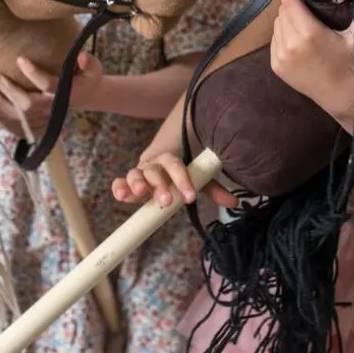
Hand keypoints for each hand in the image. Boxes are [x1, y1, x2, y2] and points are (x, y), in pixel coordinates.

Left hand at [0, 52, 104, 136]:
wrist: (87, 96)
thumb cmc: (87, 78)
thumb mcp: (94, 68)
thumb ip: (89, 63)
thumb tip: (80, 56)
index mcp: (67, 92)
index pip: (47, 84)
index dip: (33, 73)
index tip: (20, 59)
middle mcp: (53, 105)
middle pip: (27, 103)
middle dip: (10, 90)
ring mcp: (44, 113)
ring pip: (19, 114)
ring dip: (2, 103)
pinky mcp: (37, 116)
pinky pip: (16, 120)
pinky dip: (2, 112)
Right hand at [112, 151, 239, 211]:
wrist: (163, 149)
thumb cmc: (181, 170)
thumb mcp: (197, 177)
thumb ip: (212, 188)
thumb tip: (234, 203)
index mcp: (171, 158)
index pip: (176, 165)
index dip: (182, 180)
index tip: (190, 197)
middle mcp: (154, 163)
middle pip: (155, 171)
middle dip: (160, 186)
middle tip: (166, 200)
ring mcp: (140, 172)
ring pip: (135, 174)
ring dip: (136, 183)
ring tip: (140, 194)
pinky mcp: (129, 182)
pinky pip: (120, 182)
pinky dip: (119, 187)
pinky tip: (120, 196)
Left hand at [269, 0, 353, 122]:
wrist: (340, 96)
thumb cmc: (349, 64)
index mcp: (309, 34)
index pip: (290, 1)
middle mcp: (290, 44)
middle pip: (283, 11)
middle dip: (291, 4)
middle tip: (303, 1)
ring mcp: (281, 56)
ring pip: (277, 25)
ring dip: (286, 19)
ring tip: (300, 19)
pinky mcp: (276, 66)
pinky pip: (274, 40)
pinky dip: (282, 35)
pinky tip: (295, 37)